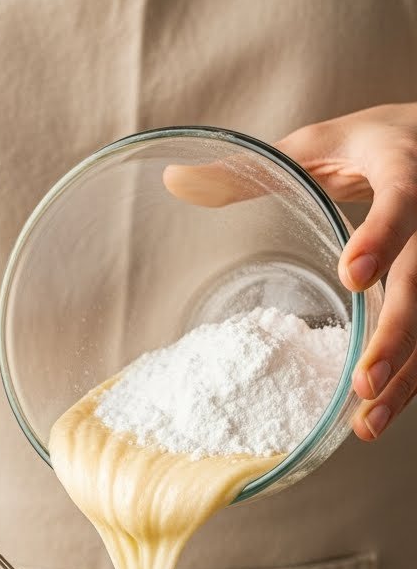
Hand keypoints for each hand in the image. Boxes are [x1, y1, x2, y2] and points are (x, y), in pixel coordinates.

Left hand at [165, 104, 416, 439]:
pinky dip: (407, 379)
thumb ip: (252, 168)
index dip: (382, 237)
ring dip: (405, 377)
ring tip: (368, 423)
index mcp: (402, 170)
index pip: (401, 202)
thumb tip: (175, 181)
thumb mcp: (314, 146)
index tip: (353, 275)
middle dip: (395, 335)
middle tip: (363, 384)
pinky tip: (377, 414)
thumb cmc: (369, 146)